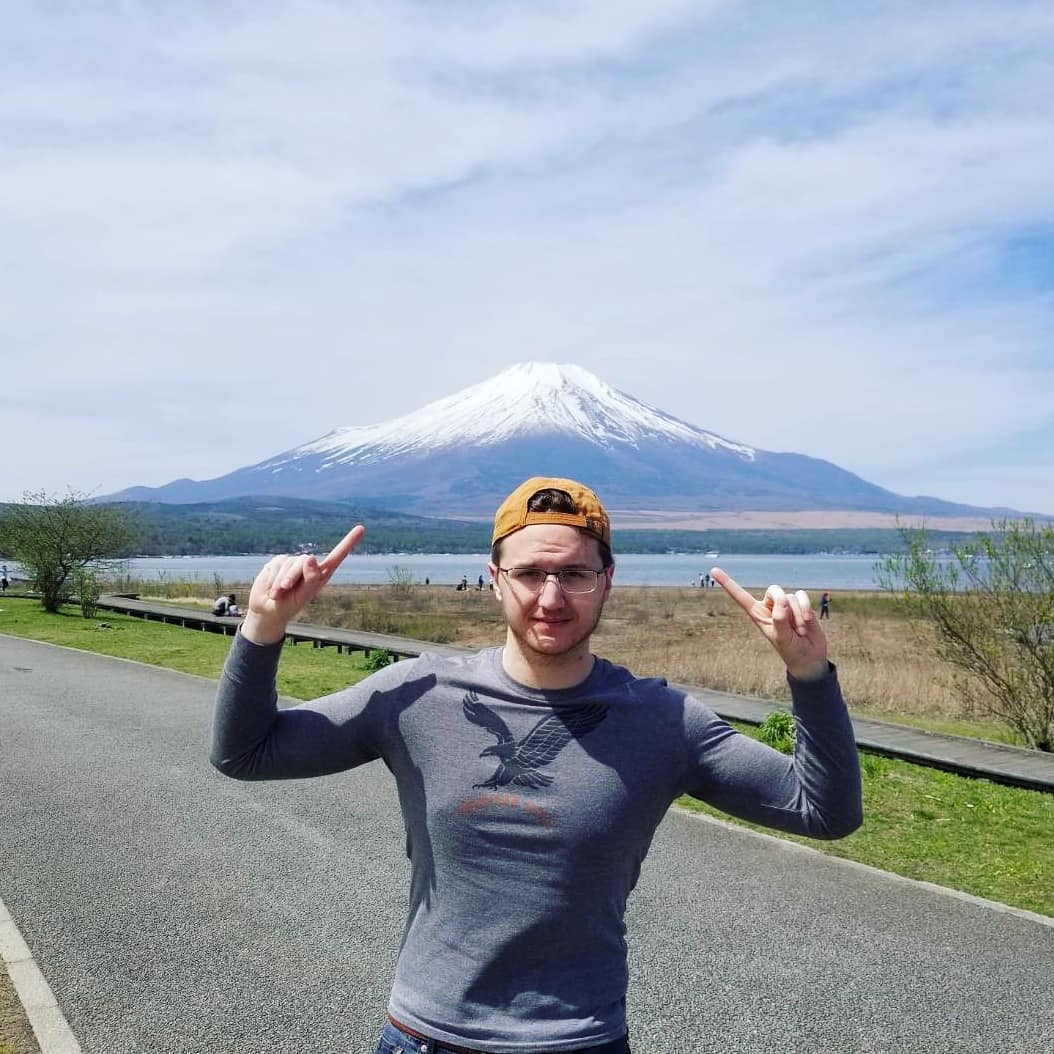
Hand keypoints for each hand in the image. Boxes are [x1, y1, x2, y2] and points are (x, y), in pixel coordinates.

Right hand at [241, 525, 365, 644]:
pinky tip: (271, 588)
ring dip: (281, 580)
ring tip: (277, 594)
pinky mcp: (279, 561)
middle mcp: (309, 565)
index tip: (361, 528)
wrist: (268, 610)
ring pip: (290, 563)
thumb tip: (311, 557)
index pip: (337, 556)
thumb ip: (310, 578)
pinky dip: (273, 578)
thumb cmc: (290, 605)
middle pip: (305, 561)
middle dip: (293, 576)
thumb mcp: (303, 596)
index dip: (349, 542)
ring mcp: (294, 562)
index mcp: (321, 574)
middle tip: (285, 590)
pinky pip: (278, 564)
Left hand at [710, 566, 827, 680]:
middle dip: (784, 605)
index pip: (740, 597)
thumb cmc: (790, 649)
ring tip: (798, 631)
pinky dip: (806, 608)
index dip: (727, 583)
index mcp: (757, 614)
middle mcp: (770, 606)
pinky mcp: (800, 603)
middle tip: (791, 626)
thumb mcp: (782, 638)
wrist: (809, 656)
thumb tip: (782, 600)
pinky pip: (802, 595)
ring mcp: (785, 604)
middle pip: (774, 590)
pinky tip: (807, 622)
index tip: (713, 570)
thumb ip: (779, 619)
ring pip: (790, 596)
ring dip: (798, 616)